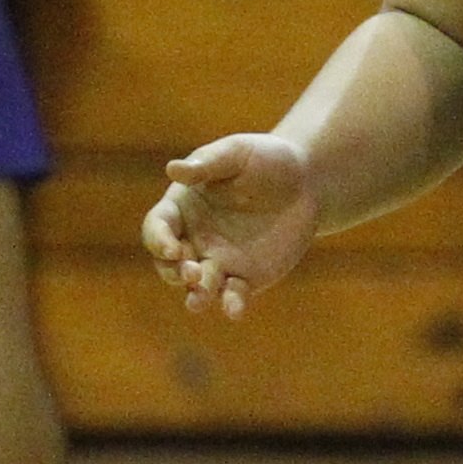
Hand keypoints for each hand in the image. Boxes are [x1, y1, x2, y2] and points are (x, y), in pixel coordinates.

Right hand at [142, 133, 320, 318]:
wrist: (304, 181)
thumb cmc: (264, 159)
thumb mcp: (236, 153)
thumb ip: (206, 164)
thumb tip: (172, 169)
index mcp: (182, 207)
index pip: (158, 228)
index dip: (158, 240)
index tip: (173, 248)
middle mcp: (193, 238)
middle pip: (168, 264)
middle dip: (173, 272)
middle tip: (192, 273)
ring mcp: (217, 261)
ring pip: (196, 287)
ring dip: (195, 295)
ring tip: (198, 300)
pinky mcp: (244, 277)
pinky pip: (232, 296)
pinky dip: (230, 305)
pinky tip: (235, 309)